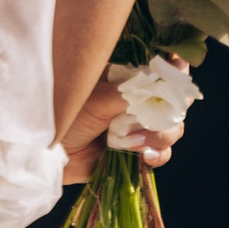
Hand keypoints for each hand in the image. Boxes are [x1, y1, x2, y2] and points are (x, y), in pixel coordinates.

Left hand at [58, 71, 181, 180]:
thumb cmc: (66, 117)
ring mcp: (139, 128)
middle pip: (175, 100)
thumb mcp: (96, 98)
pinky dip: (158, 155)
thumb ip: (129, 92)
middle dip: (174, 107)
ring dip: (163, 135)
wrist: (48, 155)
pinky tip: (143, 157)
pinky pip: (161, 153)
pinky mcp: (137, 153)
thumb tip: (159, 82)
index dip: (176, 71)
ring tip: (137, 141)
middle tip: (164, 114)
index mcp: (127, 80)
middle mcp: (137, 102)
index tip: (180, 73)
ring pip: (172, 128)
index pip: (161, 70)